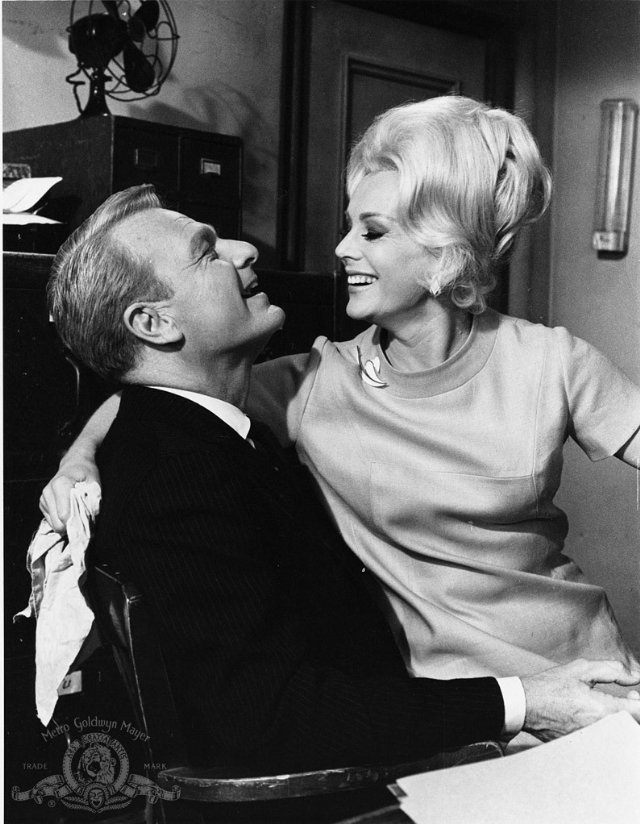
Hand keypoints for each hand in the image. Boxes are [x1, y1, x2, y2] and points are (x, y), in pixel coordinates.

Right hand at [39, 455, 100, 532]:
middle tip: (84, 518)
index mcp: (61, 484)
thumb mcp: (95, 485)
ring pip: (54, 525)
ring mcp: (43, 498)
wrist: (75, 463)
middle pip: (58, 523)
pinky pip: (52, 521)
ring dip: (67, 523)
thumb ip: (93, 503)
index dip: (77, 523)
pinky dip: (62, 520)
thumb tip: (88, 523)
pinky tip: (70, 510)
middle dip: (72, 525)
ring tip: (77, 512)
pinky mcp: (42, 504)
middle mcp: (48, 491)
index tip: (88, 523)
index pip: (64, 515)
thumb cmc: (87, 473)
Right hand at [521, 658, 639, 740]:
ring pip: (619, 734)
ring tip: (608, 707)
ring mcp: (592, 742)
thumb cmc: (550, 686)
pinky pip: (604, 741)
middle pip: (632, 726)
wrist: (524, 705)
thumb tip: (634, 677)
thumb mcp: (580, 669)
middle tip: (627, 699)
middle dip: (633, 712)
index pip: (637, 711)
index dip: (638, 702)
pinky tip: (594, 718)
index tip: (631, 694)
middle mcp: (600, 730)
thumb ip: (612, 670)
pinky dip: (607, 730)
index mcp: (601, 710)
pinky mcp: (584, 748)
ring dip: (620, 720)